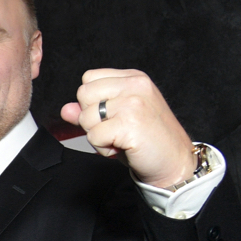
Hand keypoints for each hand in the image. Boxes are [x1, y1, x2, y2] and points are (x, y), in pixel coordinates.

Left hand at [60, 69, 195, 188]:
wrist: (175, 162)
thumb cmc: (147, 140)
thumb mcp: (117, 119)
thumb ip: (90, 111)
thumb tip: (66, 109)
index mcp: (133, 78)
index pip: (89, 78)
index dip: (91, 102)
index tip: (111, 116)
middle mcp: (134, 85)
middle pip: (83, 94)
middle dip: (91, 118)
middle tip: (115, 129)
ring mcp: (133, 102)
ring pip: (86, 117)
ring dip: (97, 136)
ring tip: (120, 139)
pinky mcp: (129, 123)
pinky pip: (93, 136)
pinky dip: (103, 149)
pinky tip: (123, 148)